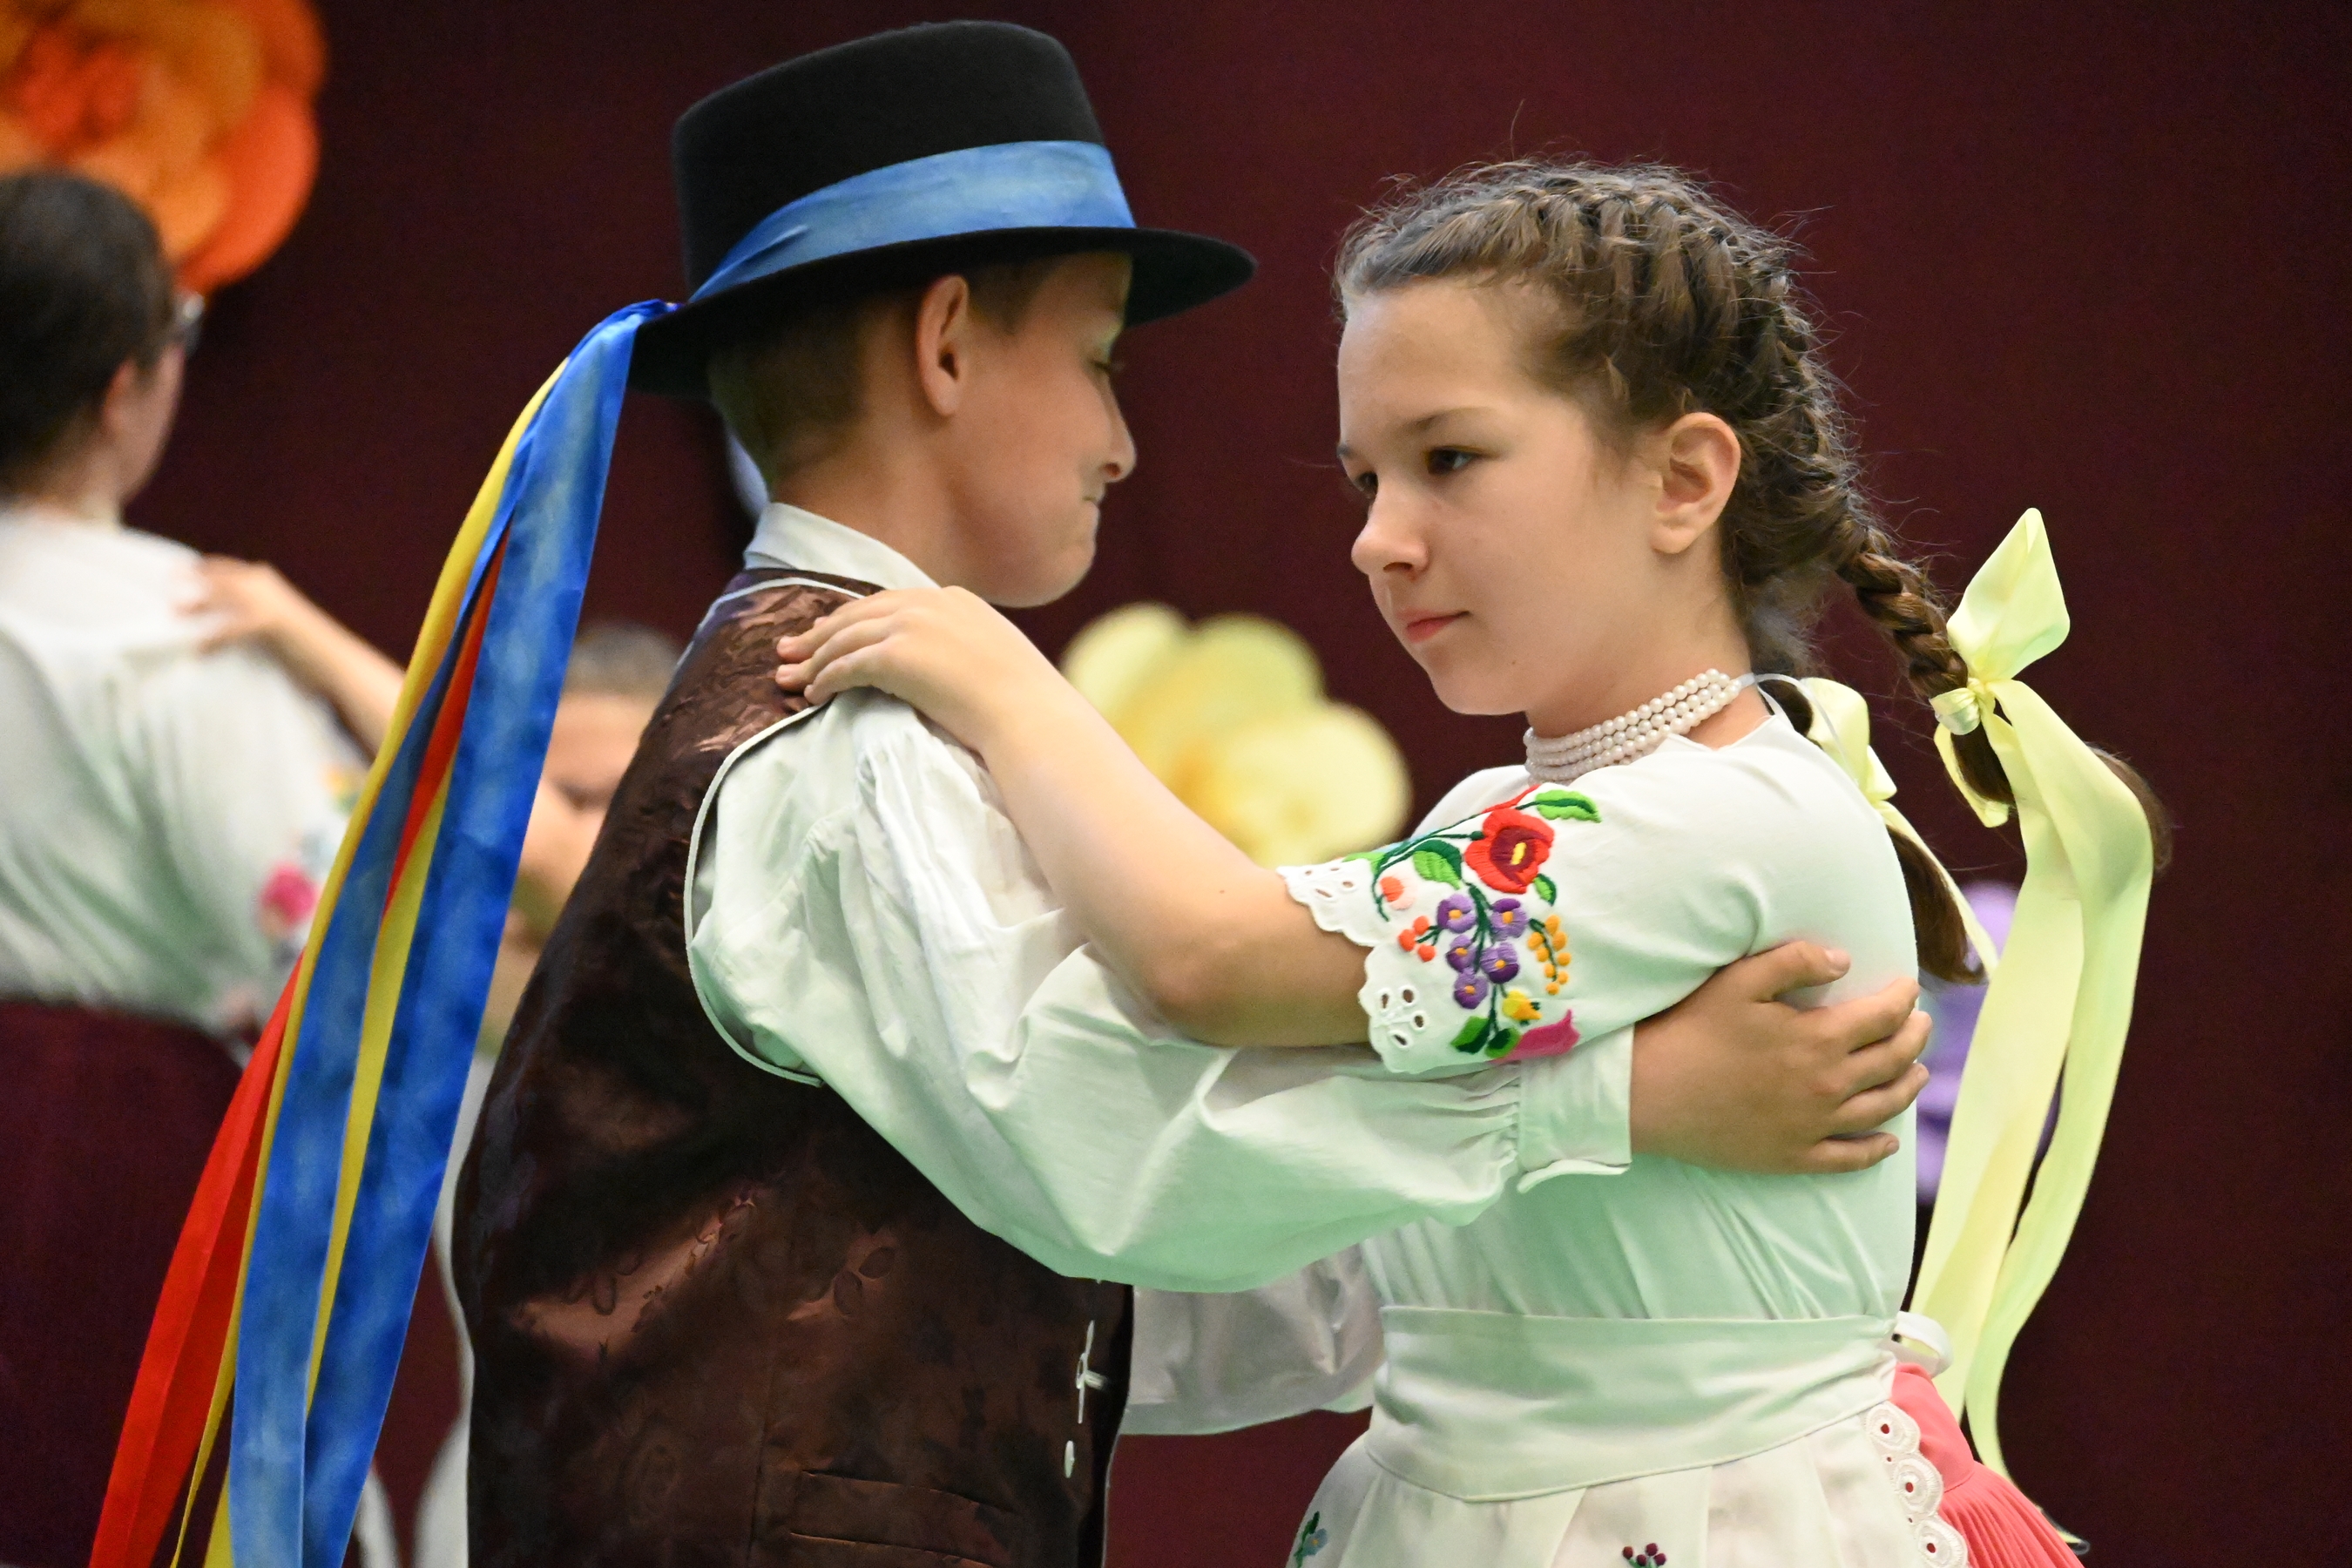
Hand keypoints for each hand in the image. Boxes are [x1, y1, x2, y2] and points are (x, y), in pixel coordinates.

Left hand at [180, 555, 402, 752]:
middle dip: (190, 583)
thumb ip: (254, 611)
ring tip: (175, 615)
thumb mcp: (278, 620)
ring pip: (220, 599)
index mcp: (268, 581)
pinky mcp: (267, 623)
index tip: (180, 571)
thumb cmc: (307, 646)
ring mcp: (267, 602)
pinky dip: (212, 641)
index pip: (227, 568)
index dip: (202, 569)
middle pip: (217, 580)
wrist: (335, 660)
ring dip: (196, 607)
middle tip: (166, 587)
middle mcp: (265, 585)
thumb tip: (224, 614)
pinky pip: (229, 630)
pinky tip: (199, 652)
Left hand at [774, 587, 1079, 754]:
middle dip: (819, 634)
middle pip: (858, 614)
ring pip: (844, 639)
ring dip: (813, 661)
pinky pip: (846, 666)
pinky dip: (824, 681)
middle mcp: (929, 603)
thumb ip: (967, 648)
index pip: (888, 602)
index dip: (854, 618)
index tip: (829, 631)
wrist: (1030, 716)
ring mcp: (911, 625)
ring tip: (789, 679)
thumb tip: (952, 668)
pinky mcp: (896, 656)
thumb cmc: (1024, 703)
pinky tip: (812, 696)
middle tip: (789, 650)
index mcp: (954, 599)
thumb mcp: (998, 657)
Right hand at [1629, 941, 1930, 1175]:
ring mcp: (1813, 1126)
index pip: (1884, 1016)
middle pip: (1892, 1061)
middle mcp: (1827, 1086)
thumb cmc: (1691, 1029)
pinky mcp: (1793, 1157)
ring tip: (1918, 1073)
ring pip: (1882, 1108)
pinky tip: (1888, 1142)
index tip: (1909, 988)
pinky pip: (1849, 1158)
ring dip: (1907, 1086)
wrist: (1649, 1093)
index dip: (1903, 999)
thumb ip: (1796, 961)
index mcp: (1819, 1039)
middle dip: (1914, 1038)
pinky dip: (1876, 1149)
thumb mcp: (1739, 980)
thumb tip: (1846, 960)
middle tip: (1921, 1024)